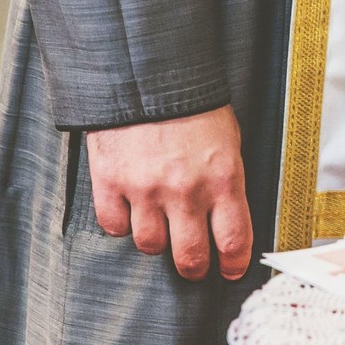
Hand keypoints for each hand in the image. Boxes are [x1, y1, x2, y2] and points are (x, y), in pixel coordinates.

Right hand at [85, 104, 252, 281]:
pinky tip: (130, 208)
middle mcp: (185, 190)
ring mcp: (145, 189)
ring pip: (150, 246)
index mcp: (222, 178)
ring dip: (157, 240)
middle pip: (190, 257)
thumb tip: (227, 217)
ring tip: (160, 225)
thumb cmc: (190, 103)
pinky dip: (122, 223)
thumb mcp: (226, 139)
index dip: (233, 264)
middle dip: (195, 268)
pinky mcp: (111, 183)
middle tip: (194, 265)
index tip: (230, 271)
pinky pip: (115, 227)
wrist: (146, 73)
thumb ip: (225, 180)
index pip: (233, 240)